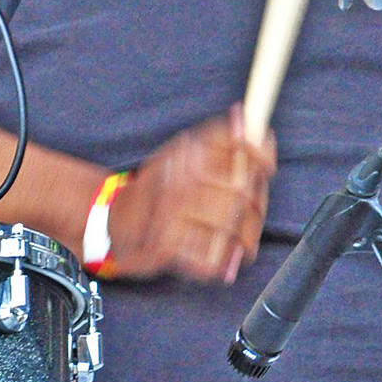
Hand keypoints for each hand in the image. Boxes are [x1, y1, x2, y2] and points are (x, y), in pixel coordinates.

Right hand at [106, 104, 275, 283]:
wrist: (111, 219)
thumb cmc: (157, 189)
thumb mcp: (180, 155)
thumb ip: (216, 139)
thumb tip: (246, 118)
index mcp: (185, 155)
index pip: (235, 146)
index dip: (260, 154)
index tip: (270, 166)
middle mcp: (180, 179)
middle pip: (241, 191)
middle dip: (257, 209)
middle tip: (255, 218)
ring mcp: (172, 212)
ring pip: (230, 226)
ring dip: (243, 241)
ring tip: (243, 247)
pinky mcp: (165, 244)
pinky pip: (209, 258)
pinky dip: (220, 264)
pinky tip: (221, 263)